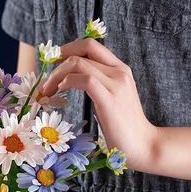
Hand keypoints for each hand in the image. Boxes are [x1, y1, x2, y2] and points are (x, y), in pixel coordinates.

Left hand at [40, 38, 158, 170]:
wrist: (143, 146)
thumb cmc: (123, 127)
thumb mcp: (109, 98)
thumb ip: (97, 85)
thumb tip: (71, 80)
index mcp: (120, 69)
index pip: (92, 45)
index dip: (69, 48)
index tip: (55, 61)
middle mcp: (120, 71)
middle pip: (85, 47)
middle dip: (61, 55)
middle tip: (47, 72)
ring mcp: (116, 83)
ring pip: (79, 62)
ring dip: (57, 73)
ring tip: (48, 89)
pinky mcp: (109, 98)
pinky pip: (84, 79)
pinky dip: (66, 82)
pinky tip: (60, 91)